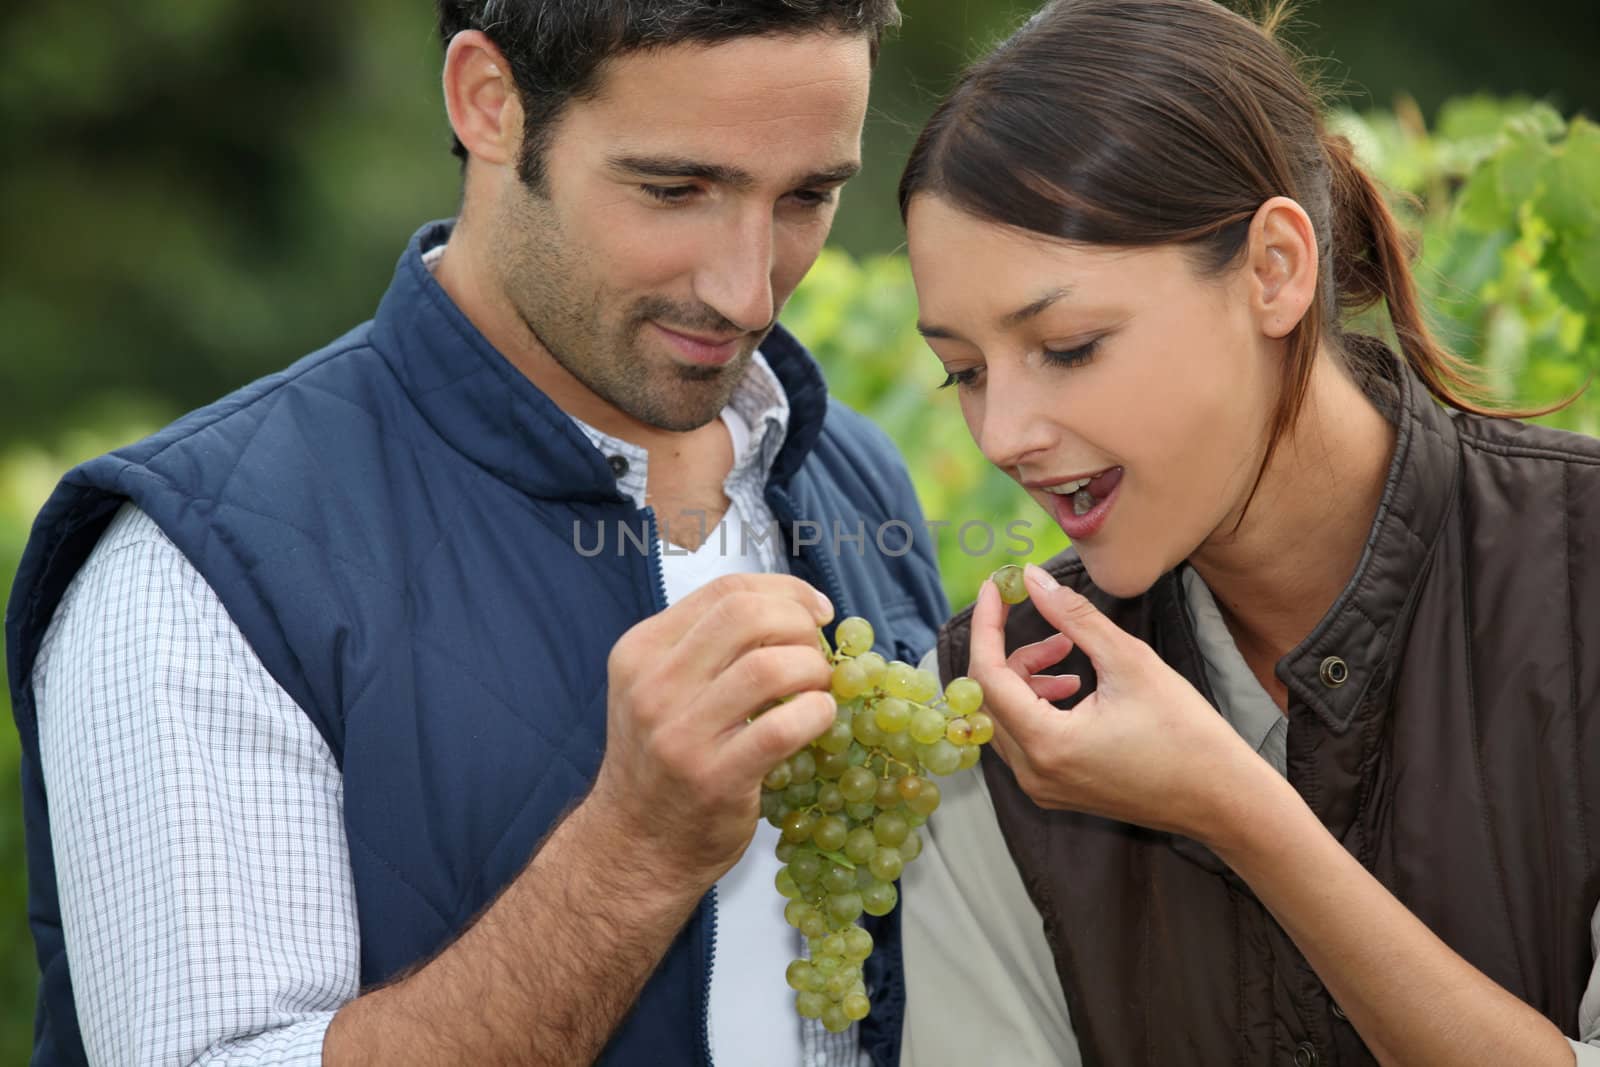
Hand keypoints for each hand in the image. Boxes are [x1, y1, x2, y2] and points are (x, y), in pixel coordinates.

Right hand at [588, 573, 836, 887]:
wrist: (634, 844)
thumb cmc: (661, 762)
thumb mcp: (660, 690)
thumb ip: (708, 649)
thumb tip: (793, 614)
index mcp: (642, 650)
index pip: (725, 591)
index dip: (785, 592)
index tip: (815, 612)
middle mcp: (654, 685)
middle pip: (746, 616)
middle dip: (799, 625)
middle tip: (817, 654)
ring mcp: (680, 732)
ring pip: (769, 667)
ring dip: (813, 671)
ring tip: (819, 691)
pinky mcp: (713, 777)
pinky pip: (783, 727)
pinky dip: (817, 714)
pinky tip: (819, 720)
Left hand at [969, 564, 1272, 841]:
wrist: (1223, 799)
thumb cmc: (1185, 733)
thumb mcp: (1129, 662)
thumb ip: (1074, 617)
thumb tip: (1033, 578)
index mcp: (1046, 744)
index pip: (987, 677)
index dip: (986, 626)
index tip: (993, 588)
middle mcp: (1033, 773)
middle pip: (989, 699)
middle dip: (1012, 653)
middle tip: (1055, 630)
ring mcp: (1042, 787)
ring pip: (1005, 718)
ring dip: (1026, 678)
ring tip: (1070, 655)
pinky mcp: (1056, 790)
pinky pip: (1025, 739)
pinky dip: (1037, 704)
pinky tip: (1074, 686)